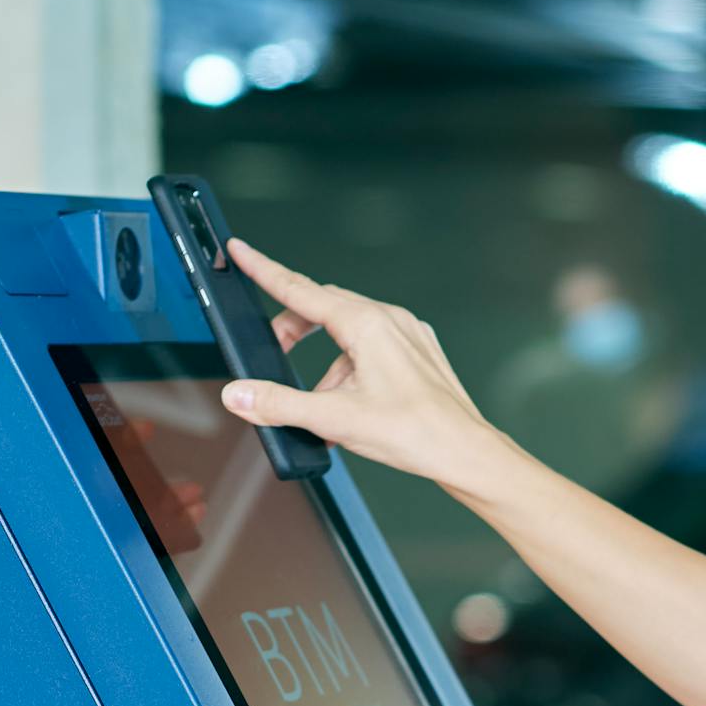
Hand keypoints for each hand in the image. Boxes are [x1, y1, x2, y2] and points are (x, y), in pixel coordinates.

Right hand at [217, 236, 513, 491]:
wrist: (465, 453)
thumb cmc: (416, 433)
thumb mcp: (334, 419)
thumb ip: (279, 404)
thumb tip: (241, 395)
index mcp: (367, 324)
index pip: (301, 289)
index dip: (265, 271)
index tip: (241, 252)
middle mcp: (390, 320)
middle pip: (324, 308)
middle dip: (293, 328)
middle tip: (273, 354)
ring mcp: (408, 335)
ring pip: (349, 332)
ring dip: (325, 363)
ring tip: (322, 406)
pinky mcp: (419, 353)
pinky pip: (373, 348)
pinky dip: (351, 370)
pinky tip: (350, 407)